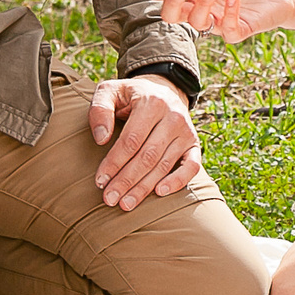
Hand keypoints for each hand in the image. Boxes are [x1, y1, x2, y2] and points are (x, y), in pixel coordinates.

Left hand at [89, 74, 202, 208]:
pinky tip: (159, 193)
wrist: (162, 90)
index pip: (131, 140)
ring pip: (164, 165)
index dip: (114, 163)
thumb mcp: (110, 91)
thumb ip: (100, 109)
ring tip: (125, 203)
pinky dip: (177, 181)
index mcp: (152, 103)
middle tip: (109, 199)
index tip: (100, 181)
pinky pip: (191, 166)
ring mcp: (186, 131)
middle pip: (147, 156)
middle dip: (126, 181)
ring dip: (144, 188)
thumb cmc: (129, 96)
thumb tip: (101, 139)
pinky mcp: (194, 144)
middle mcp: (173, 116)